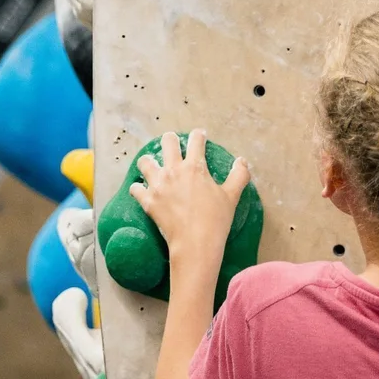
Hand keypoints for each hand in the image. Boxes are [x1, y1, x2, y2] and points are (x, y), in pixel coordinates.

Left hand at [130, 130, 249, 267]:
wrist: (195, 242)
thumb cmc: (215, 219)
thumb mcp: (232, 196)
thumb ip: (238, 175)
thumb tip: (242, 161)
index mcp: (195, 167)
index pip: (196, 140)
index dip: (198, 136)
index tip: (199, 136)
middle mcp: (174, 170)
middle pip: (167, 142)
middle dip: (171, 140)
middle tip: (173, 144)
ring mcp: (158, 184)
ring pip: (145, 161)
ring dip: (149, 162)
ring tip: (153, 166)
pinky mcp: (147, 200)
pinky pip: (135, 188)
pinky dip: (138, 188)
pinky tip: (142, 190)